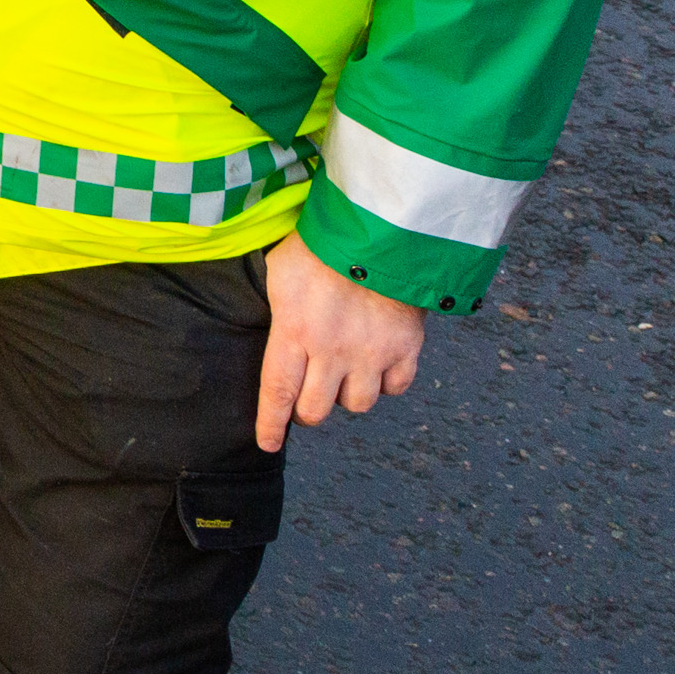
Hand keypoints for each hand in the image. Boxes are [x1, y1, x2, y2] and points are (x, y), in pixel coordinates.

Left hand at [255, 229, 426, 450]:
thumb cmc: (322, 244)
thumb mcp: (281, 270)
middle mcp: (333, 350)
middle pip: (315, 410)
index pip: (277, 392)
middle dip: (307, 410)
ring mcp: (372, 352)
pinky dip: (386, 382)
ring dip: (347, 395)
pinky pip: (395, 388)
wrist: (382, 229)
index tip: (268, 444)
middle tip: (307, 396)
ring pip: (357, 405)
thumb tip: (269, 328)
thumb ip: (276, 307)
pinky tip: (376, 363)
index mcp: (295, 330)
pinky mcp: (406, 348)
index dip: (271, 424)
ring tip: (343, 372)